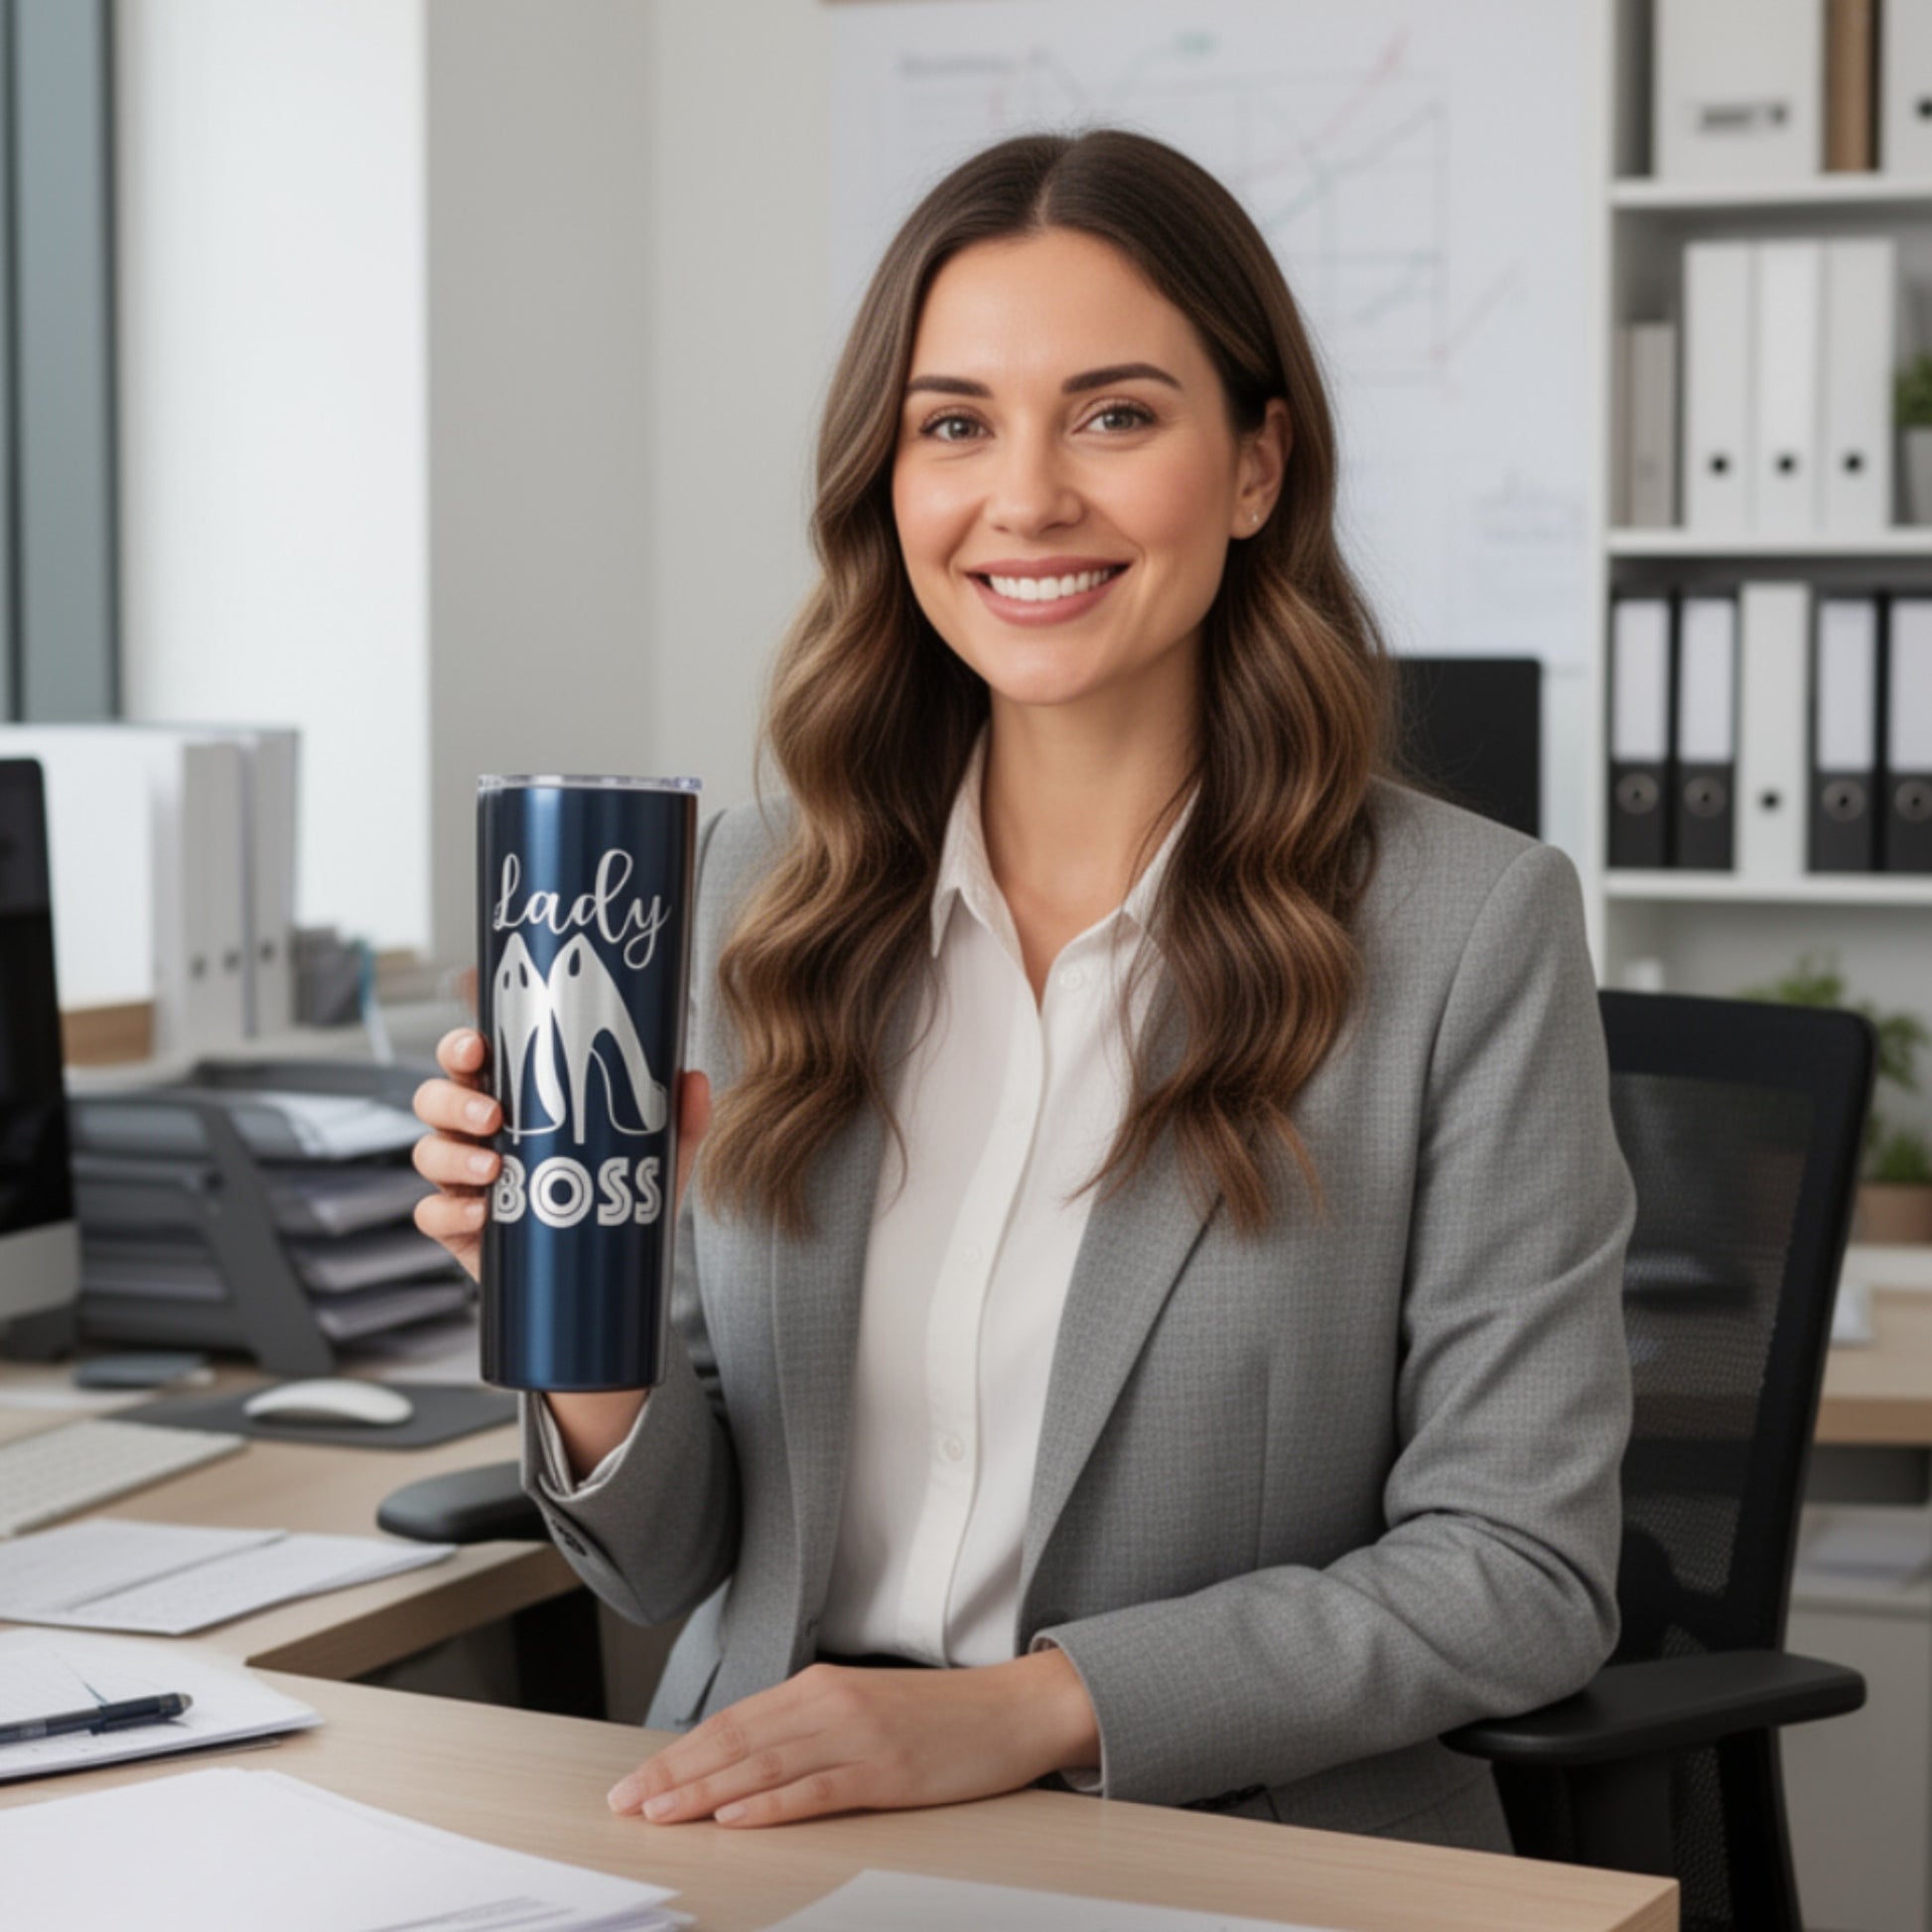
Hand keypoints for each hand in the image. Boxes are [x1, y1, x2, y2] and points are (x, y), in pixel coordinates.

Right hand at [411, 1029, 710, 1282]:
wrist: (601, 1278)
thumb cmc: (613, 1201)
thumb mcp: (653, 1159)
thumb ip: (677, 1121)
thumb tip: (694, 1078)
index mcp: (514, 1103)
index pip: (472, 1062)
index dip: (462, 1048)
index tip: (478, 1046)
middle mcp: (479, 1135)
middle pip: (434, 1100)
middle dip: (453, 1099)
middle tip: (493, 1114)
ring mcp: (463, 1181)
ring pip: (428, 1152)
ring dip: (454, 1154)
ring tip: (494, 1168)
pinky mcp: (457, 1228)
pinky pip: (431, 1213)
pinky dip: (450, 1211)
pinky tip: (483, 1213)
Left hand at [605, 1648, 1099, 1828]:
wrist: (1013, 1708)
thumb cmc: (939, 1715)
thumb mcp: (863, 1707)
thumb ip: (806, 1726)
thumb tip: (743, 1762)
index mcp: (819, 1686)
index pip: (731, 1722)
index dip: (677, 1753)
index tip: (636, 1782)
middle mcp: (829, 1704)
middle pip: (734, 1743)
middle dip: (673, 1775)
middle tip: (625, 1804)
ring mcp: (857, 1737)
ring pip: (762, 1766)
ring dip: (703, 1792)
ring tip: (660, 1813)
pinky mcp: (886, 1772)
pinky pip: (815, 1790)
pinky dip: (769, 1805)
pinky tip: (735, 1819)